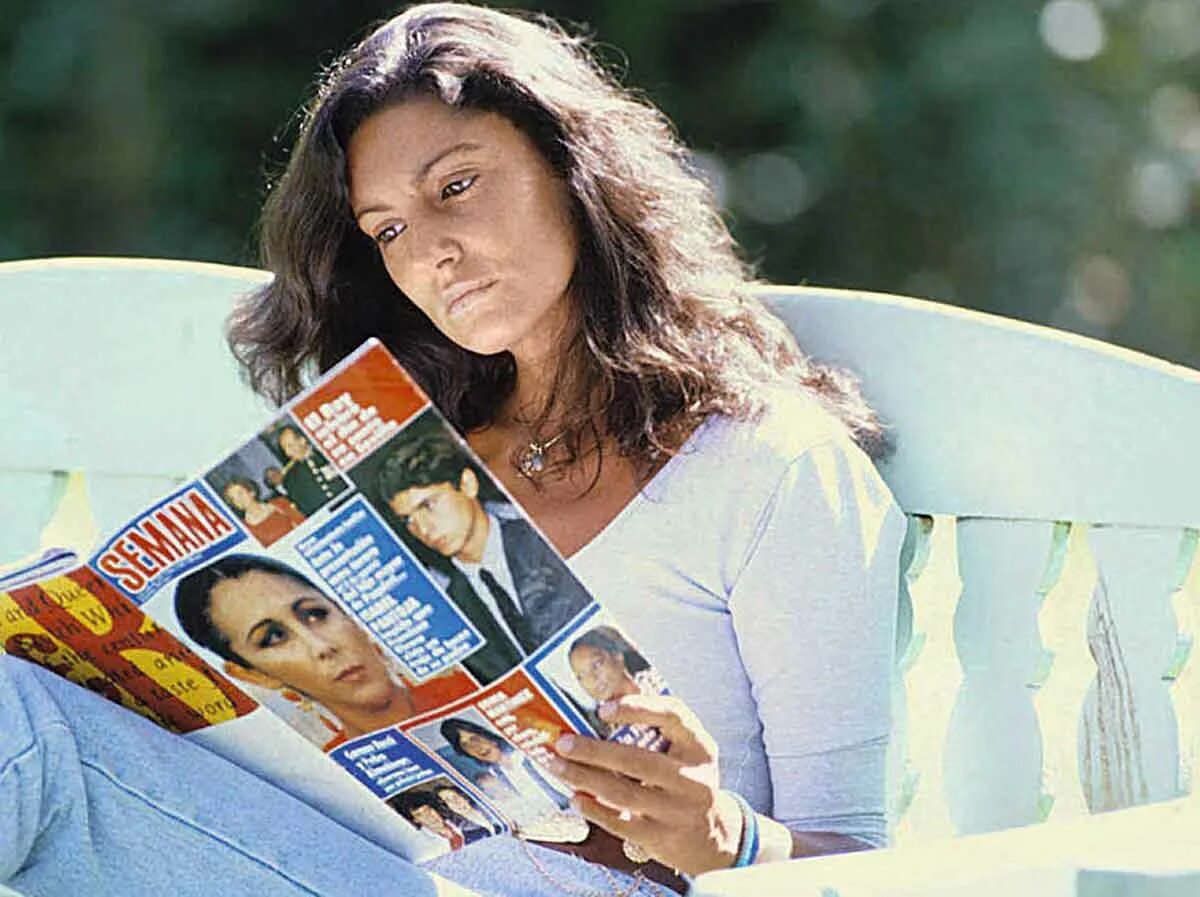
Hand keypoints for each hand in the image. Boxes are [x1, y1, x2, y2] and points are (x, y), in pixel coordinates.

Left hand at [548, 693, 743, 875]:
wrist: (712, 838)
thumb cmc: (686, 782)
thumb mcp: (686, 753)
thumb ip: (656, 731)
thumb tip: (600, 705)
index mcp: (699, 746)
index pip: (672, 716)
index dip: (638, 708)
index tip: (603, 708)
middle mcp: (693, 778)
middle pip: (637, 760)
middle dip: (593, 750)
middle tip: (562, 742)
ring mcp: (678, 811)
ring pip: (623, 793)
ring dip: (584, 778)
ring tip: (557, 766)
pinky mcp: (662, 838)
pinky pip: (622, 823)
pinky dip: (595, 810)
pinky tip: (576, 798)